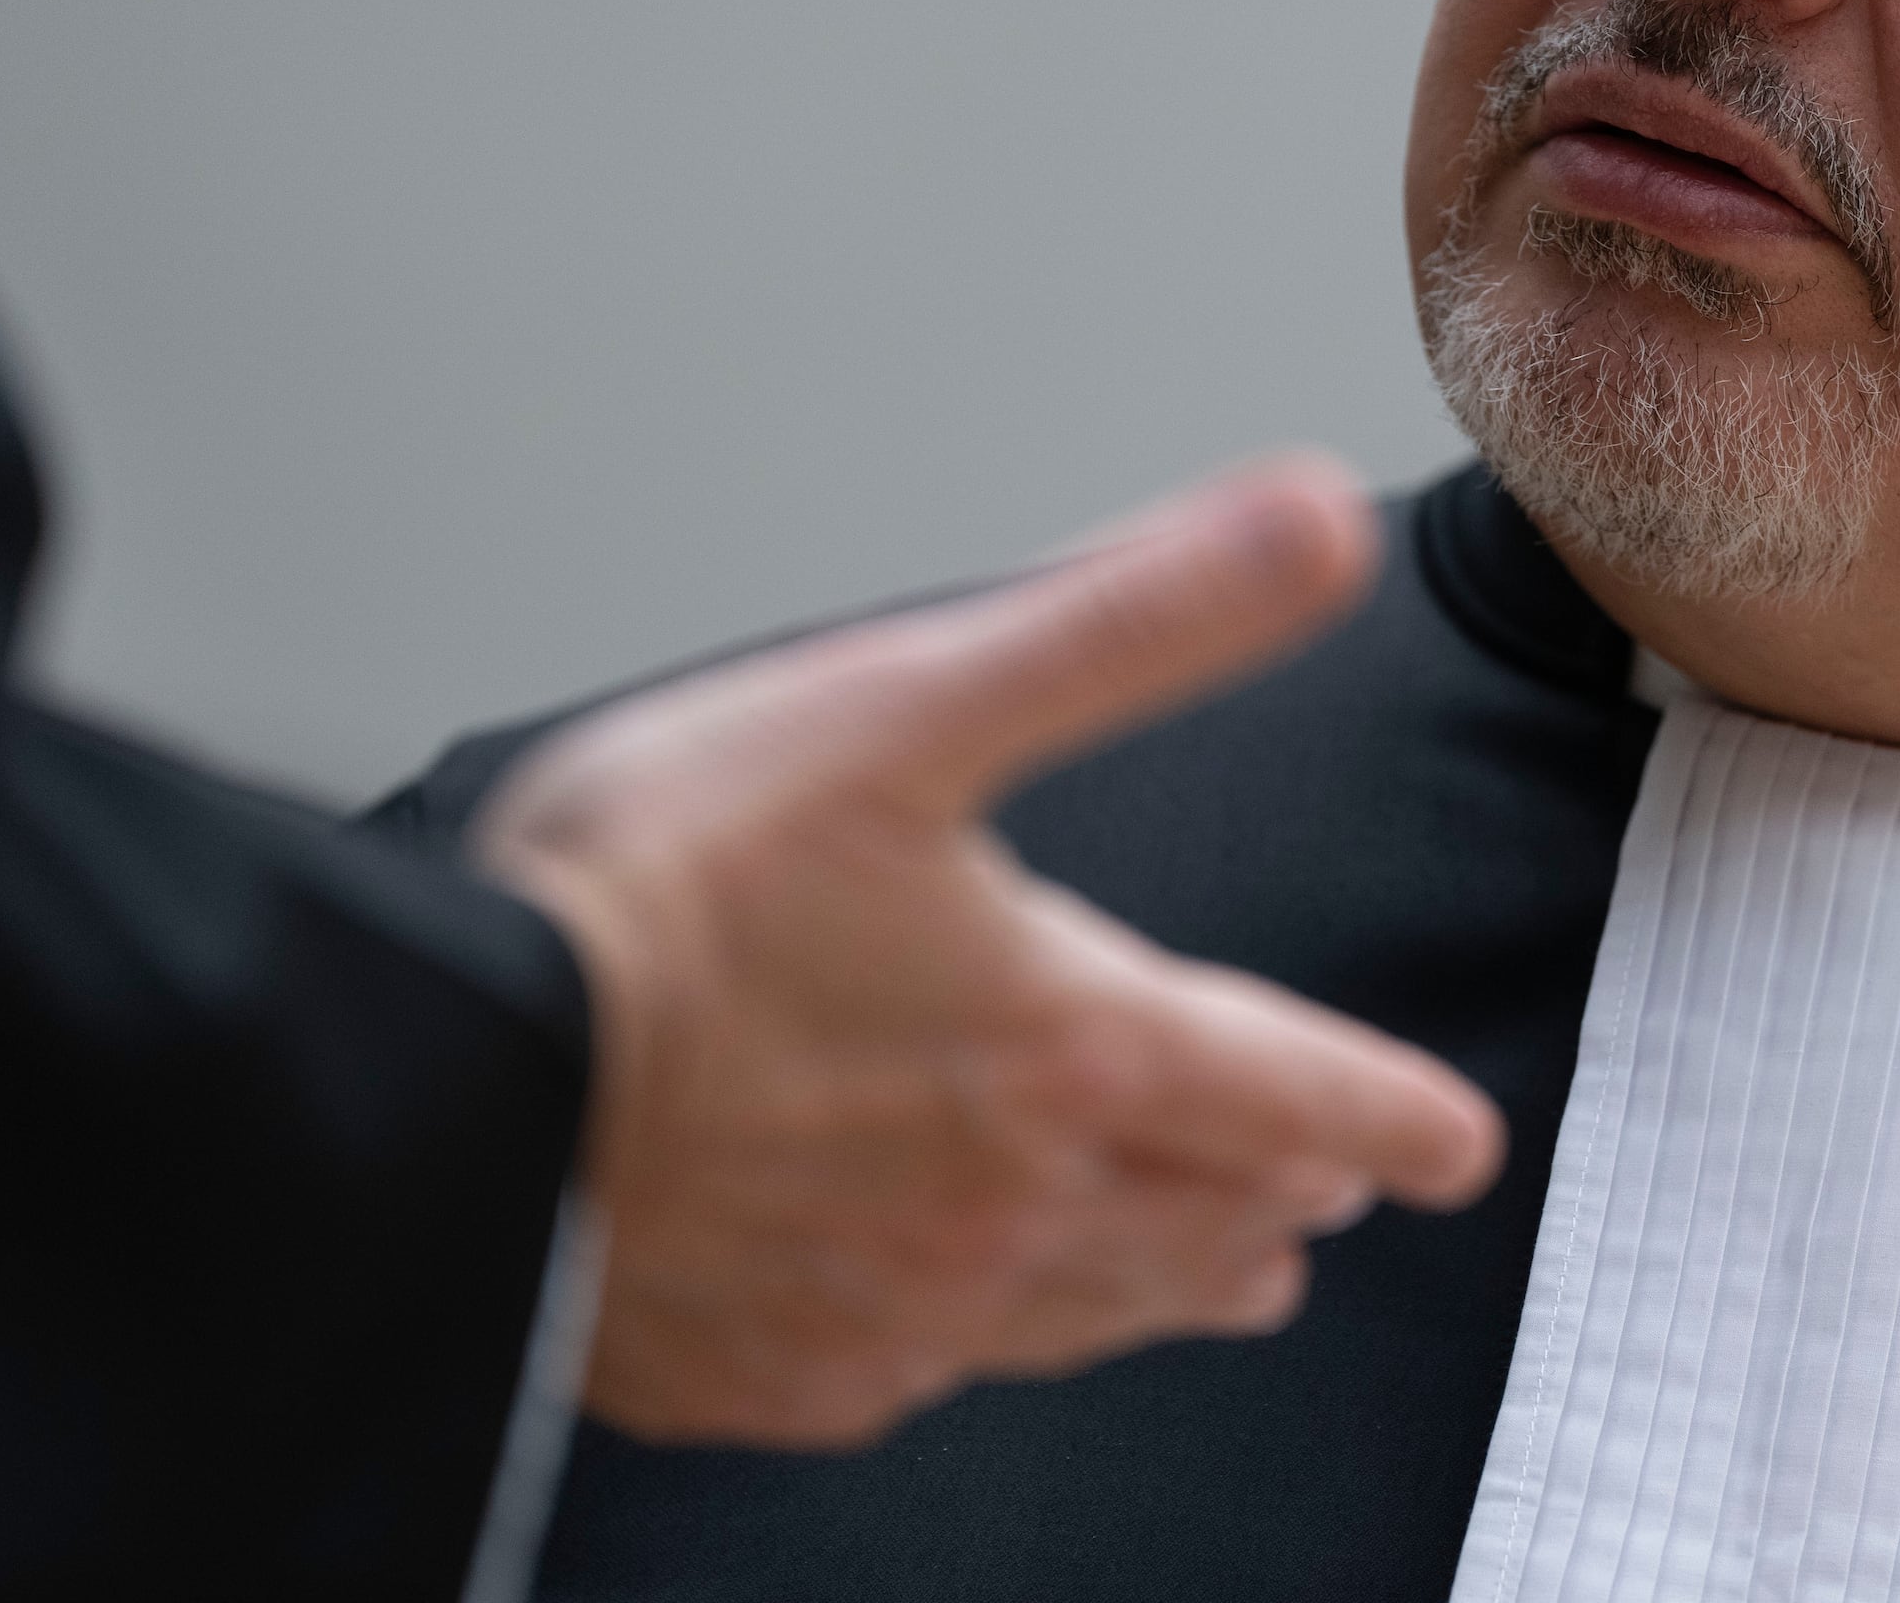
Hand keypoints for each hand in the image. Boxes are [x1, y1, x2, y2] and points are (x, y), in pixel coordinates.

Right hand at [472, 454, 1503, 1447]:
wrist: (446, 1084)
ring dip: (1174, 1283)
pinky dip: (982, 1342)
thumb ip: (1135, 618)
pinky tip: (968, 1329)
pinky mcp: (772, 1367)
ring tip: (1227, 1279)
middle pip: (1204, 1222)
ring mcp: (891, 1306)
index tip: (1453, 1147)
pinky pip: (923, 1375)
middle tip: (1323, 1194)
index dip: (1391, 1115)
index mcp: (1066, 1049)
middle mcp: (1005, 1204)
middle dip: (1280, 1198)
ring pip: (1091, 1313)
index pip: (1293, 1094)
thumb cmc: (654, 893)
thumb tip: (1312, 526)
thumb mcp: (917, 706)